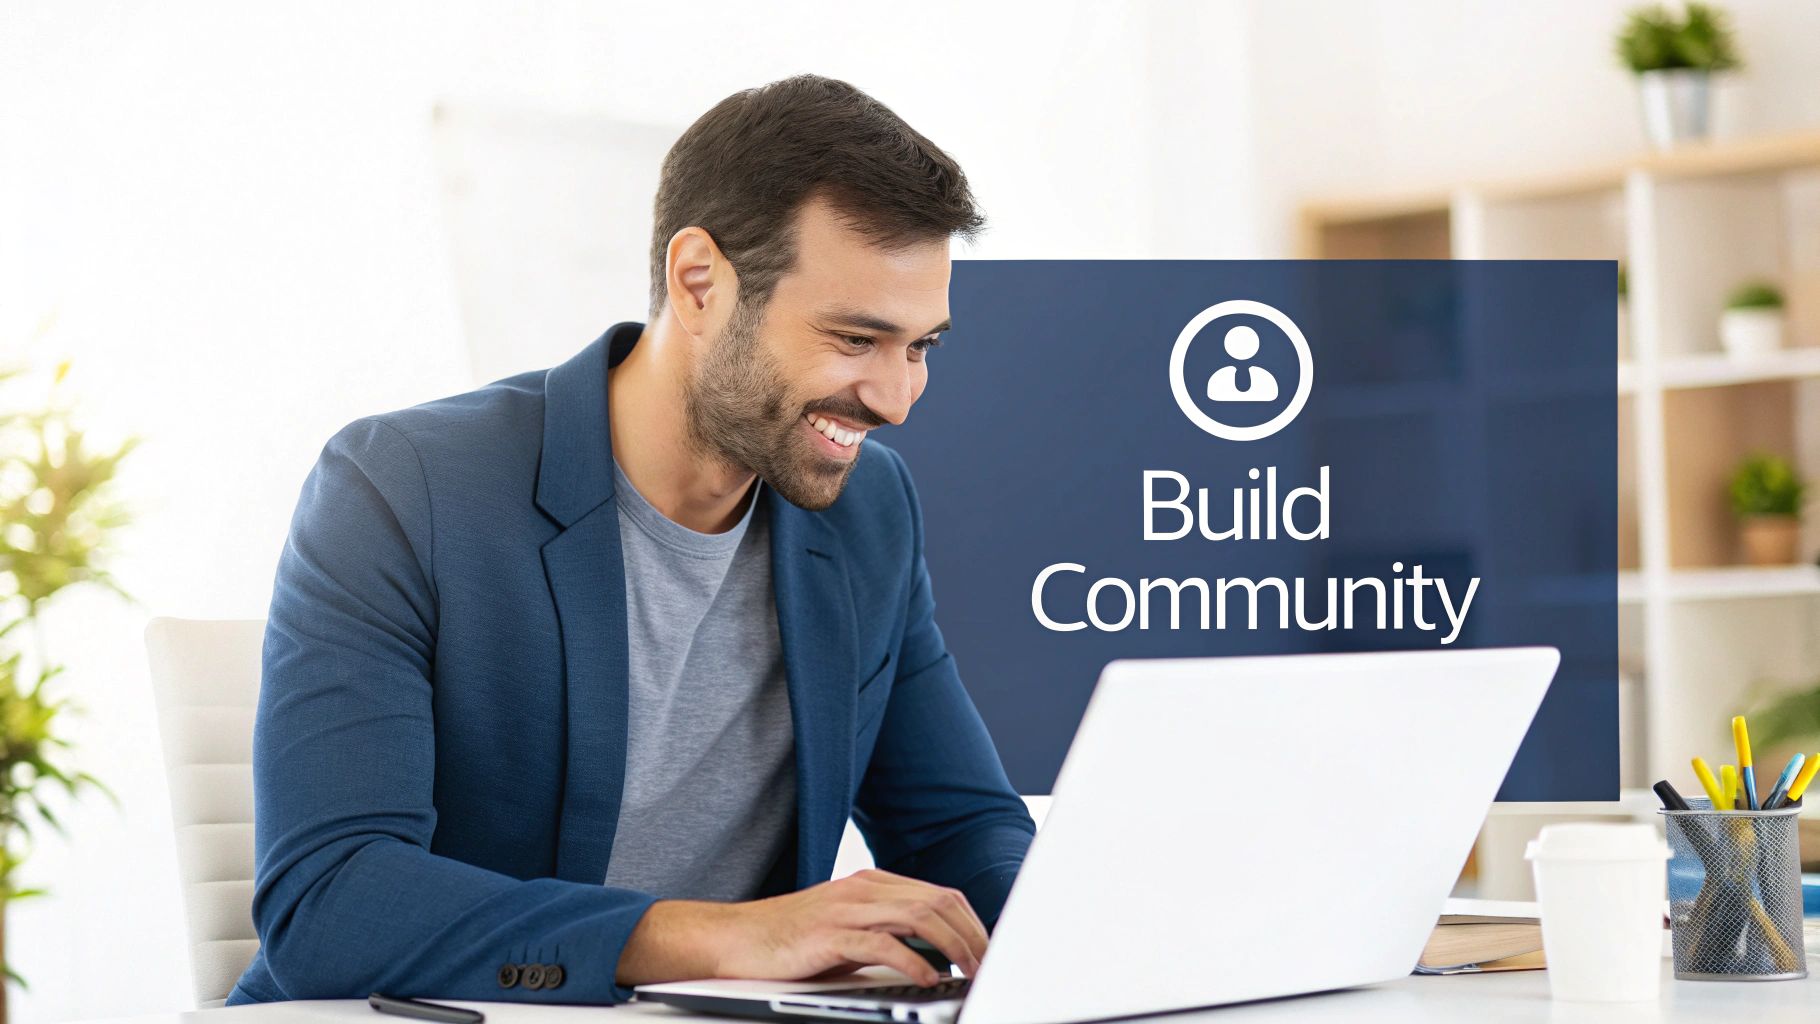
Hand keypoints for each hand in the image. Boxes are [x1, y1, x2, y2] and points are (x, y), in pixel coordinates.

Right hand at [617, 868, 987, 987]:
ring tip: (969, 972)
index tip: (991, 949)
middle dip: (973, 935)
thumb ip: (888, 937)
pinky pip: (882, 943)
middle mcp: (864, 889)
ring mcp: (846, 907)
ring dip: (954, 946)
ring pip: (920, 916)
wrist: (731, 940)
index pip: (939, 895)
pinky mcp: (829, 933)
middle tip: (990, 965)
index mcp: (872, 884)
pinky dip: (912, 961)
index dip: (972, 922)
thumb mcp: (847, 936)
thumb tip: (935, 958)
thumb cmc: (787, 943)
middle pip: (939, 902)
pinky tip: (927, 978)